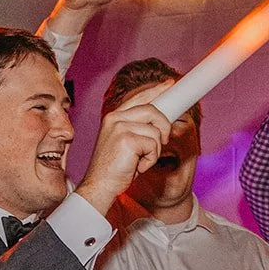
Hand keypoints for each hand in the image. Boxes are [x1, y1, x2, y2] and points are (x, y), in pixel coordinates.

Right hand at [75, 81, 172, 214]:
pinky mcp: (127, 139)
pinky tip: (137, 166)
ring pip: (156, 131)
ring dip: (154, 151)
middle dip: (164, 128)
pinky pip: (153, 145)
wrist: (99, 186)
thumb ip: (138, 128)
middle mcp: (115, 118)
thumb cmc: (113, 169)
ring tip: (139, 161)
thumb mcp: (125, 143)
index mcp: (113, 117)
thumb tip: (162, 121)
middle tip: (162, 142)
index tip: (169, 83)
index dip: (156, 90)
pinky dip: (150, 160)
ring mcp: (119, 127)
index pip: (139, 98)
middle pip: (153, 110)